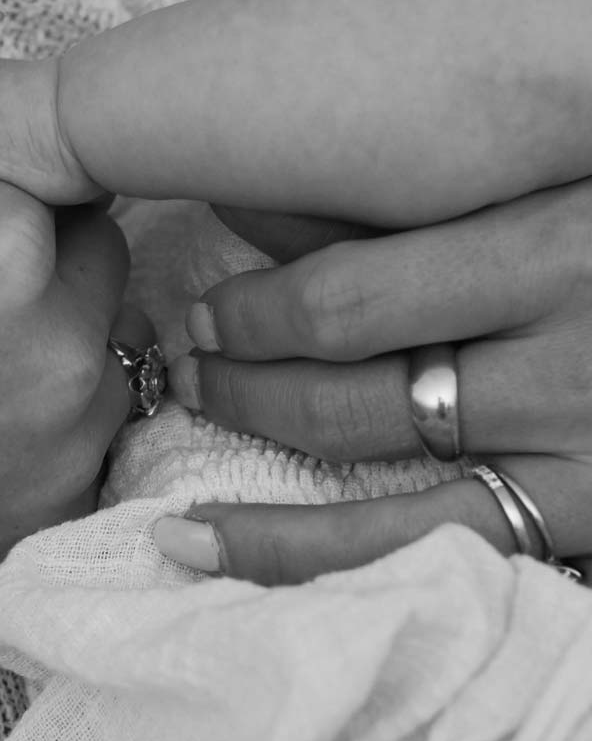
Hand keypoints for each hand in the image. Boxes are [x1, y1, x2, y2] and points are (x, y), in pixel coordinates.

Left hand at [154, 185, 591, 583]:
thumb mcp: (553, 190)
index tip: (209, 268)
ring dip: (250, 410)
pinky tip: (195, 541)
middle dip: (242, 349)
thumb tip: (259, 194)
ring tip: (188, 397)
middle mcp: (568, 337)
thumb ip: (427, 191)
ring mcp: (575, 436)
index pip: (359, 271)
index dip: (258, 276)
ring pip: (363, 434)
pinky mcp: (583, 517)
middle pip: (349, 350)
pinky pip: (411, 542)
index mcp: (561, 233)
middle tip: (191, 341)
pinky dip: (291, 550)